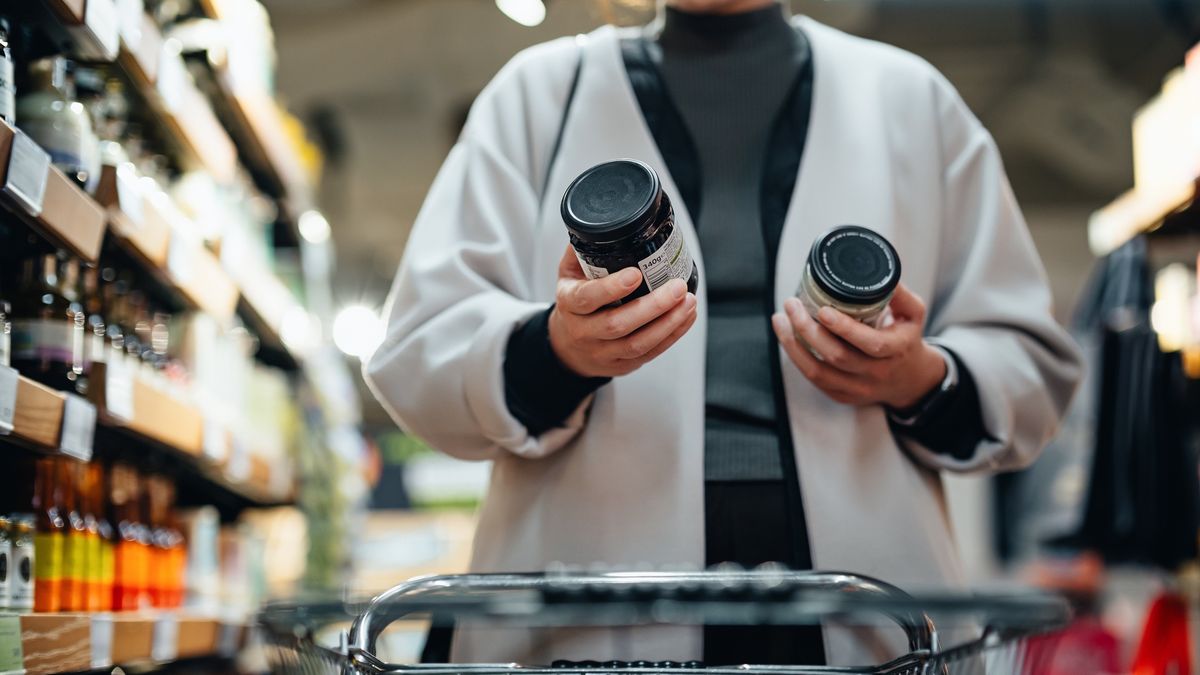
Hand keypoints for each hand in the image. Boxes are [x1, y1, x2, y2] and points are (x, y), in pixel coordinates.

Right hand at [549, 246, 697, 377]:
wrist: (567, 347)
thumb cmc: (575, 303)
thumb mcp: (569, 273)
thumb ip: (584, 249)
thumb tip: (606, 221)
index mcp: (570, 303)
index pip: (588, 298)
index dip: (612, 288)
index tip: (636, 274)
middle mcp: (584, 331)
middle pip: (618, 324)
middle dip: (653, 306)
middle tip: (677, 287)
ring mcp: (603, 352)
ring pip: (637, 343)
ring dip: (668, 323)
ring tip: (688, 302)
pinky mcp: (622, 365)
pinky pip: (650, 353)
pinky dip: (672, 335)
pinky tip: (686, 317)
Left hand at [771, 283, 945, 408]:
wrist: (909, 380)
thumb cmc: (906, 340)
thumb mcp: (914, 314)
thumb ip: (899, 293)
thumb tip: (879, 273)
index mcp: (896, 350)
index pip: (870, 343)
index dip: (844, 328)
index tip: (822, 309)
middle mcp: (876, 373)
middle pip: (837, 356)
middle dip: (808, 329)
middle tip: (791, 305)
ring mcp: (858, 388)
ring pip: (818, 372)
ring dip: (793, 345)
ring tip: (780, 320)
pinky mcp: (843, 396)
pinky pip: (814, 380)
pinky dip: (797, 358)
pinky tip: (787, 338)